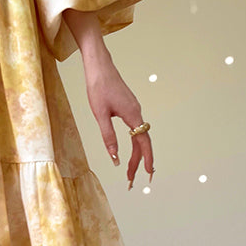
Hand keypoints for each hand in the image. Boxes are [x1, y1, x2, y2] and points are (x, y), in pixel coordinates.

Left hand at [83, 52, 154, 189]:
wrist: (99, 65)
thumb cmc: (98, 86)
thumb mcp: (100, 114)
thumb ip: (108, 137)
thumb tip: (115, 157)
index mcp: (132, 115)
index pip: (143, 143)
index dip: (146, 160)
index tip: (148, 175)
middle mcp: (137, 112)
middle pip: (142, 142)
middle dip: (138, 162)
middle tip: (131, 179)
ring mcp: (134, 109)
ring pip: (139, 136)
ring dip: (136, 154)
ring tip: (129, 170)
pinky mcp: (129, 106)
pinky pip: (136, 128)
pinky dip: (134, 142)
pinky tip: (129, 149)